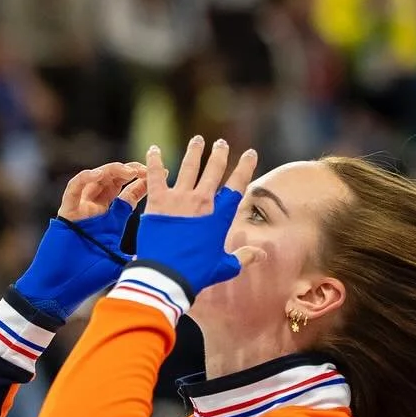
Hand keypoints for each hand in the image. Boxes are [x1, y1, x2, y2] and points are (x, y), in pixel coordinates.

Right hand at [14, 162, 148, 321]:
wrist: (62, 289)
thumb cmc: (88, 279)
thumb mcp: (119, 263)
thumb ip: (136, 257)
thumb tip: (160, 260)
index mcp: (112, 221)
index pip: (130, 194)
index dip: (144, 182)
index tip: (164, 173)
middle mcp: (98, 211)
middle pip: (114, 181)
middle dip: (130, 171)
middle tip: (144, 168)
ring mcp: (81, 210)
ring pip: (95, 179)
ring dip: (111, 171)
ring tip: (127, 170)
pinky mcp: (67, 212)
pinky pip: (73, 189)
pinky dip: (84, 179)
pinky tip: (98, 174)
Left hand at [136, 137, 263, 296]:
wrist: (166, 276)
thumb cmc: (196, 273)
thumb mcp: (223, 267)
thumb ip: (242, 258)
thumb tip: (261, 255)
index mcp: (219, 216)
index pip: (237, 185)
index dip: (245, 167)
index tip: (250, 153)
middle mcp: (201, 201)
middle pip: (213, 170)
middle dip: (219, 154)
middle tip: (221, 143)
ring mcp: (179, 199)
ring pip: (189, 167)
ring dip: (194, 152)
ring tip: (197, 140)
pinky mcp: (157, 202)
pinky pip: (156, 175)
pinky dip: (154, 161)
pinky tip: (154, 149)